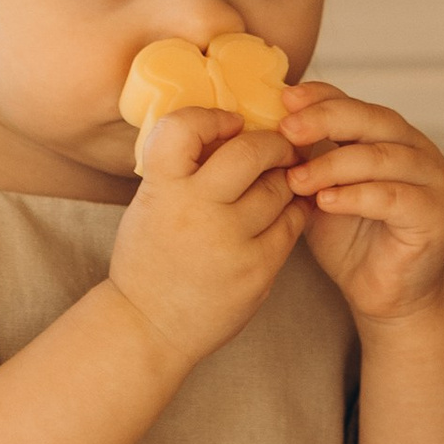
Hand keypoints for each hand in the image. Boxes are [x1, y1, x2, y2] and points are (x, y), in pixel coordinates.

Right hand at [106, 107, 303, 380]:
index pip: (184, 128)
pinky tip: (288, 207)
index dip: (211, 117)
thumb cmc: (149, 259)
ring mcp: (231, 241)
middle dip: (271, 143)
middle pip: (251, 152)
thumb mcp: (150, 203)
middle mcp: (196, 210)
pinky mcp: (258, 269)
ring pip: (281, 186)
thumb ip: (182, 170)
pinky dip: (295, 209)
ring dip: (286, 176)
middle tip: (276, 146)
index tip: (228, 124)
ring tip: (282, 177)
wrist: (149, 326)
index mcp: (162, 188)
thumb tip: (227, 129)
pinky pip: (292, 223)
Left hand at [279, 86, 443, 321]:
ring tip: (297, 179)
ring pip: (381, 157)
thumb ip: (305, 160)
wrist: (385, 294)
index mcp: (389, 136)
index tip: (283, 99)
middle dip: (325, 120)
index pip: (353, 102)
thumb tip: (262, 131)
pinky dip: (356, 196)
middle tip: (287, 129)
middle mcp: (416, 150)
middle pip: (371, 119)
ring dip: (333, 165)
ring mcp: (432, 180)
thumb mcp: (320, 190)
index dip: (319, 97)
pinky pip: (393, 197)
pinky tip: (326, 202)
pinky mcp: (434, 214)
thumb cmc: (351, 240)